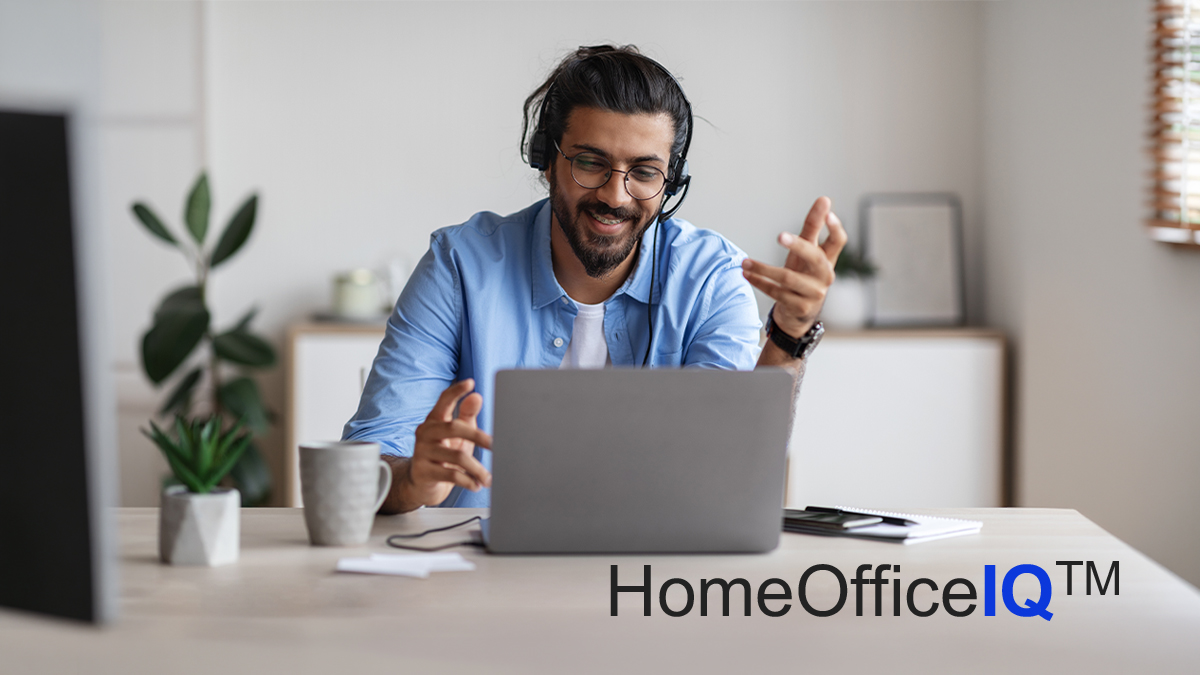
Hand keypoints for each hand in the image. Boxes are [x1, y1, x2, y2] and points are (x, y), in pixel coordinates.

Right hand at [404, 379, 492, 507]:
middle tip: (496, 446)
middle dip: (479, 437)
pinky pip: (451, 475)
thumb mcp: (457, 436)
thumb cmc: (444, 455)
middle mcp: (425, 433)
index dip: (456, 391)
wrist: (422, 484)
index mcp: (434, 420)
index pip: (443, 400)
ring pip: (456, 457)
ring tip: (488, 478)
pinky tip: (476, 485)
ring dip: (477, 469)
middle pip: (455, 428)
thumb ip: (466, 416)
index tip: (470, 383)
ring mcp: (422, 452)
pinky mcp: (424, 472)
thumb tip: (477, 396)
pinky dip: (468, 481)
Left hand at [741, 196, 846, 338]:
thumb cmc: (802, 275)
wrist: (798, 315)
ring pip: (788, 278)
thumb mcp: (807, 251)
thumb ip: (813, 227)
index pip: (839, 242)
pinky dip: (760, 282)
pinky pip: (777, 292)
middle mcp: (825, 276)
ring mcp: (814, 293)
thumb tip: (824, 199)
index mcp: (828, 259)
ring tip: (744, 262)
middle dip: (797, 246)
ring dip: (763, 269)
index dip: (836, 228)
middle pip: (814, 258)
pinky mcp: (800, 307)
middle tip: (779, 236)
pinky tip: (747, 275)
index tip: (828, 213)